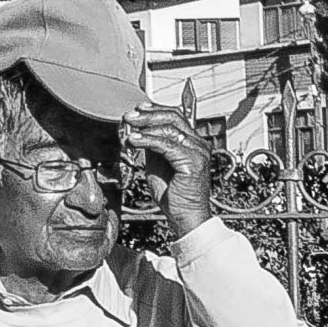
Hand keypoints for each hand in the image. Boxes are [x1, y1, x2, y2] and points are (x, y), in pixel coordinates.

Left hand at [119, 105, 211, 237]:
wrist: (185, 217)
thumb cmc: (175, 196)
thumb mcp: (158, 164)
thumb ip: (153, 146)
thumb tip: (138, 130)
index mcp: (194, 143)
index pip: (176, 116)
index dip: (155, 109)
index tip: (138, 109)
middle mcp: (199, 145)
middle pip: (173, 117)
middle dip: (147, 115)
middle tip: (129, 117)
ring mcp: (198, 152)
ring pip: (169, 128)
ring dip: (144, 127)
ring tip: (128, 132)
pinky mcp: (192, 162)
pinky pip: (165, 144)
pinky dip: (147, 140)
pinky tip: (134, 142)